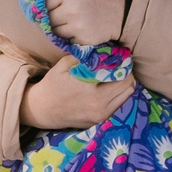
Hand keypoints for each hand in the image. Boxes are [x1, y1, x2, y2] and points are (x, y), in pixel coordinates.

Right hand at [20, 62, 134, 134]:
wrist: (42, 110)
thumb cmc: (53, 84)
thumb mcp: (66, 64)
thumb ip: (87, 57)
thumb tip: (107, 49)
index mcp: (91, 90)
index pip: (121, 74)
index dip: (123, 62)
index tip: (120, 56)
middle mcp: (99, 105)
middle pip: (129, 85)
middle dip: (126, 73)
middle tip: (119, 65)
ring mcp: (101, 116)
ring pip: (127, 96)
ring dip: (124, 84)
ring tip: (114, 76)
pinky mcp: (100, 121)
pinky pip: (118, 104)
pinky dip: (117, 94)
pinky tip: (107, 87)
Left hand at [42, 0, 130, 48]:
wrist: (123, 11)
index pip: (44, 3)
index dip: (46, 7)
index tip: (49, 9)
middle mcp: (70, 8)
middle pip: (48, 19)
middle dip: (52, 19)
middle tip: (62, 17)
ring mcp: (77, 25)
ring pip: (55, 32)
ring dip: (60, 29)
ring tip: (72, 22)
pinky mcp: (83, 39)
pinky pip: (67, 40)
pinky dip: (70, 37)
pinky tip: (80, 30)